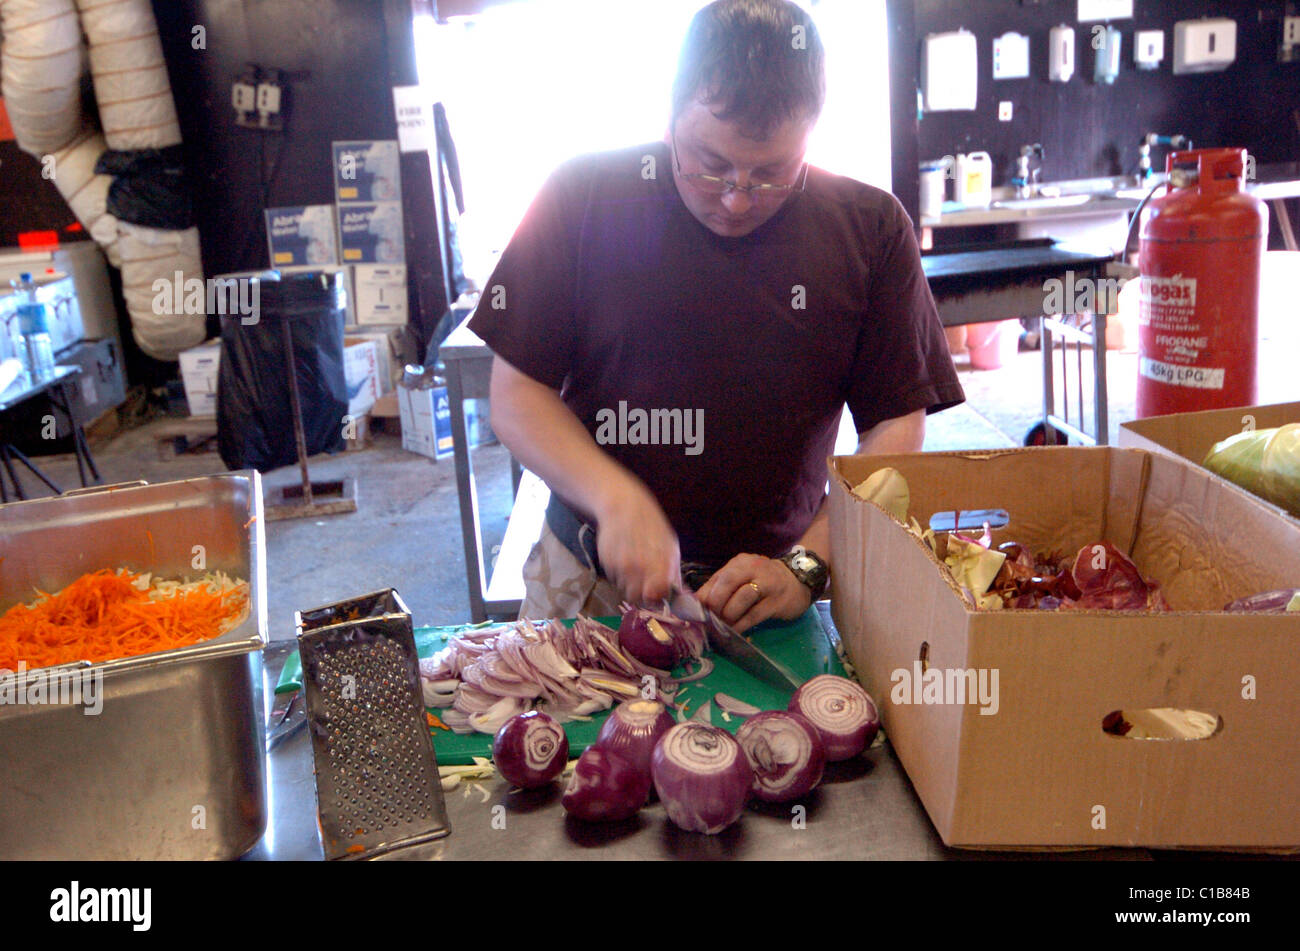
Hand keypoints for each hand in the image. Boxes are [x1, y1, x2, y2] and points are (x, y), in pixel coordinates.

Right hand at [593, 483, 680, 605]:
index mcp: (661, 563)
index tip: (658, 595)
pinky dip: (619, 573)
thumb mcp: (670, 547)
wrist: (624, 506)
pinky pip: (614, 578)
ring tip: (634, 564)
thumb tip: (683, 598)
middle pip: (639, 598)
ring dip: (630, 583)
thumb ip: (674, 574)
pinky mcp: (606, 562)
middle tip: (645, 581)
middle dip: (643, 594)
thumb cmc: (652, 527)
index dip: (658, 600)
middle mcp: (640, 566)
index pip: (657, 597)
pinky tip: (623, 557)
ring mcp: (621, 565)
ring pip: (625, 589)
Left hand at [696, 554, 811, 634]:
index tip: (696, 612)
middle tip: (711, 618)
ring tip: (723, 625)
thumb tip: (699, 606)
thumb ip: (723, 588)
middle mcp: (752, 569)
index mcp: (739, 563)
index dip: (704, 596)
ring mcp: (767, 583)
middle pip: (727, 583)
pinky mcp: (777, 601)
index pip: (716, 578)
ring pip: (742, 598)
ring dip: (728, 615)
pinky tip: (735, 631)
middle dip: (715, 603)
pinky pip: (755, 614)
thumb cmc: (764, 581)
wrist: (799, 580)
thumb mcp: (743, 578)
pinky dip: (742, 624)